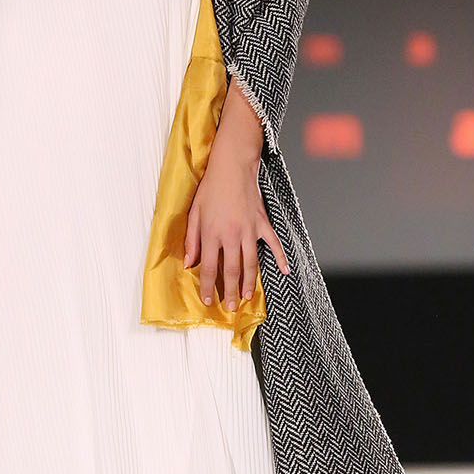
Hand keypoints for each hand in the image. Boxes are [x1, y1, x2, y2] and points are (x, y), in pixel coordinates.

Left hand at [184, 146, 288, 309]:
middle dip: (229, 291)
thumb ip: (191, 239)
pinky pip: (273, 244)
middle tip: (229, 307)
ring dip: (248, 282)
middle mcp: (231, 234)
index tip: (207, 299)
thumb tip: (189, 262)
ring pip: (250, 263)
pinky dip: (280, 258)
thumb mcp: (193, 212)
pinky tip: (285, 271)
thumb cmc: (211, 187)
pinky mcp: (262, 223)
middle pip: (230, 270)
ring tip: (246, 296)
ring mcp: (249, 230)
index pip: (208, 267)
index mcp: (212, 233)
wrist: (232, 166)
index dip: (208, 286)